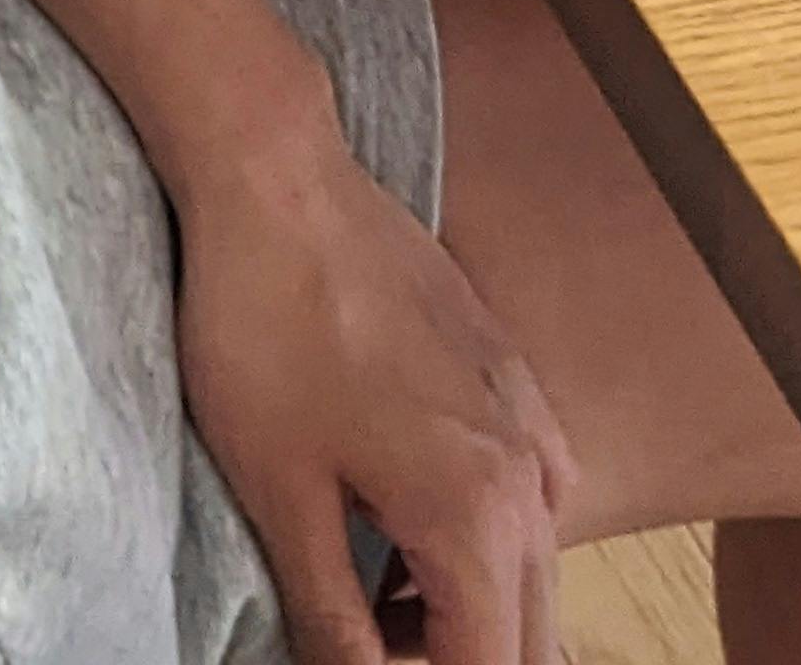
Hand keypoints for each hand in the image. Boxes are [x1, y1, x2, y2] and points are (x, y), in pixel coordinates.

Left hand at [172, 114, 578, 664]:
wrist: (279, 183)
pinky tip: (411, 527)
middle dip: (454, 659)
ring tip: (370, 604)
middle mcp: (529, 477)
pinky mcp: (510, 378)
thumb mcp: (279, 494)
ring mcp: (529, 420)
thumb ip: (330, 615)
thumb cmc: (264, 326)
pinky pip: (534, 494)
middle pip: (530, 635)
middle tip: (365, 651)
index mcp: (477, 518)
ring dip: (470, 611)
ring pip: (535, 570)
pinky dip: (488, 539)